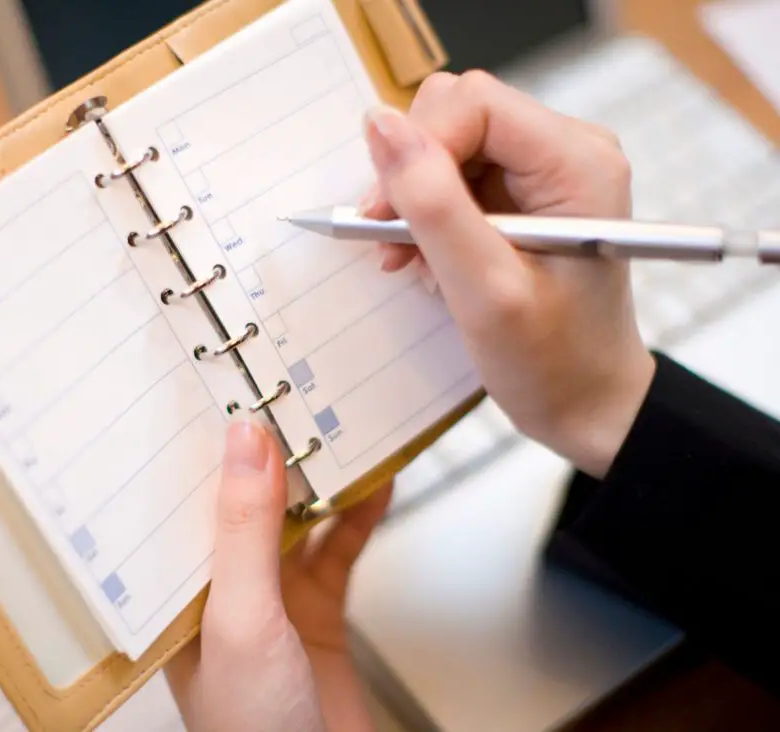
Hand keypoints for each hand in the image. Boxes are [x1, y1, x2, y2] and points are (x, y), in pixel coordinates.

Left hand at [165, 418, 390, 731]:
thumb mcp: (242, 620)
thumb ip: (243, 530)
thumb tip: (245, 443)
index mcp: (177, 590)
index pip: (180, 498)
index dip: (197, 442)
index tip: (218, 386)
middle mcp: (219, 589)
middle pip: (242, 500)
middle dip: (266, 450)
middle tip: (287, 390)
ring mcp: (271, 599)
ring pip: (295, 519)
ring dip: (320, 478)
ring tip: (338, 425)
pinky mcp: (315, 613)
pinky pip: (339, 550)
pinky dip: (360, 517)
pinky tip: (377, 486)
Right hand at [361, 71, 654, 477]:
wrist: (587, 403)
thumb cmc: (553, 361)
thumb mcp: (485, 291)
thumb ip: (434, 205)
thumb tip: (380, 126)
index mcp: (576, 163)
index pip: (472, 104)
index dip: (416, 148)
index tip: (381, 215)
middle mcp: (565, 151)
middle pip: (456, 114)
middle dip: (411, 175)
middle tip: (394, 242)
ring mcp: (543, 172)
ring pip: (446, 145)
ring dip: (414, 202)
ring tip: (413, 262)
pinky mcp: (522, 195)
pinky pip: (453, 177)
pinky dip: (427, 218)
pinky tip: (429, 262)